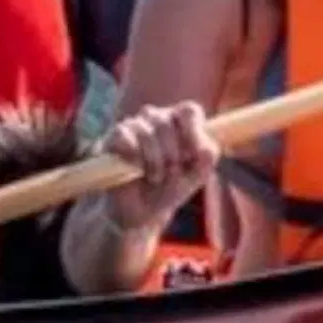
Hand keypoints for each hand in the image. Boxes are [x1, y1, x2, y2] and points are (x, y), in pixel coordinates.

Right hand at [100, 99, 220, 229]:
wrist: (142, 211)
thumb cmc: (171, 188)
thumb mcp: (197, 176)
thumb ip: (207, 158)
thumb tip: (204, 147)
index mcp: (180, 123)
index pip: (189, 110)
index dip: (193, 131)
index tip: (194, 155)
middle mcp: (157, 118)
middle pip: (166, 122)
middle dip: (171, 155)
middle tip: (171, 174)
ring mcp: (134, 125)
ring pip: (145, 132)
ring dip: (154, 161)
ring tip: (154, 178)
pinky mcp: (114, 136)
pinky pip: (124, 136)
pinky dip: (134, 157)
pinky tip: (135, 169)